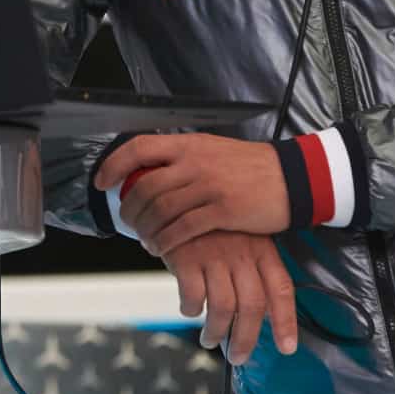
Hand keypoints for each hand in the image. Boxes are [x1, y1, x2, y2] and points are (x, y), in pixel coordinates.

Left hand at [94, 133, 290, 255]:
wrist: (291, 177)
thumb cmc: (249, 166)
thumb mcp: (212, 150)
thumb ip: (182, 159)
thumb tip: (149, 171)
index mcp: (189, 144)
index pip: (139, 148)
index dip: (114, 165)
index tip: (103, 182)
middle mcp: (195, 162)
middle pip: (146, 186)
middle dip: (130, 209)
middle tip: (127, 222)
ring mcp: (208, 186)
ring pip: (161, 210)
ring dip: (146, 229)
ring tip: (145, 240)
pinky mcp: (223, 210)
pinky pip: (183, 228)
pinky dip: (166, 241)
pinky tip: (162, 249)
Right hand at [163, 231, 297, 364]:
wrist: (173, 196)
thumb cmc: (211, 226)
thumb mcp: (241, 237)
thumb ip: (252, 270)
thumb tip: (258, 315)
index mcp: (261, 247)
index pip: (281, 288)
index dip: (286, 321)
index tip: (287, 348)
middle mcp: (241, 251)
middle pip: (252, 306)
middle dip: (246, 339)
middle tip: (238, 357)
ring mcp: (213, 253)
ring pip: (223, 307)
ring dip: (215, 331)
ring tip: (209, 339)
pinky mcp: (186, 257)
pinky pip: (193, 297)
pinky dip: (191, 310)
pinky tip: (189, 309)